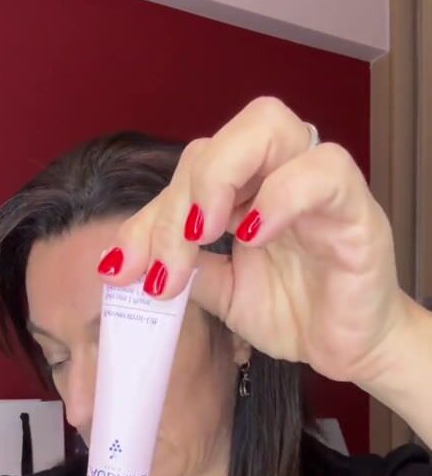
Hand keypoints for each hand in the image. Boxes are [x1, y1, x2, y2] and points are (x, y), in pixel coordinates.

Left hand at [98, 97, 405, 385]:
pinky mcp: (355, 205)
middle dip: (177, 201)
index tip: (121, 271)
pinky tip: (252, 237)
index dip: (144, 222)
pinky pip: (321, 171)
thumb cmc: (293, 311)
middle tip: (166, 264)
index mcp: (243, 188)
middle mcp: (277, 171)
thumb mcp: (221, 292)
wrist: (348, 349)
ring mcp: (316, 180)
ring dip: (219, 177)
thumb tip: (124, 264)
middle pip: (217, 141)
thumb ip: (184, 268)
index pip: (184, 179)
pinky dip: (280, 197)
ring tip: (202, 233)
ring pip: (266, 126)